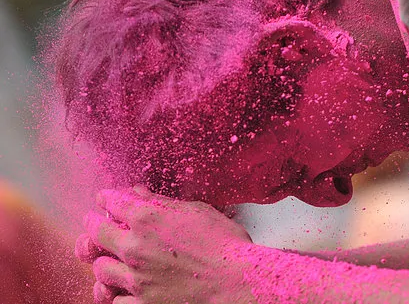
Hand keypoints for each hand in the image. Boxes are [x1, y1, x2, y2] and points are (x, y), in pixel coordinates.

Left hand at [78, 186, 254, 303]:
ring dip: (104, 261)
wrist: (237, 282)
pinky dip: (117, 292)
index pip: (113, 202)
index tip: (104, 199)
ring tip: (110, 259)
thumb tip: (139, 193)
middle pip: (97, 233)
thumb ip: (163, 203)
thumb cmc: (225, 246)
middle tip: (94, 223)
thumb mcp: (197, 212)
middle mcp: (135, 247)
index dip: (106, 198)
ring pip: (101, 269)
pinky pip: (115, 300)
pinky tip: (124, 288)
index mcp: (149, 218)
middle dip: (94, 225)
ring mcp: (137, 279)